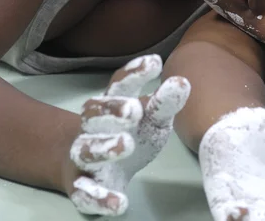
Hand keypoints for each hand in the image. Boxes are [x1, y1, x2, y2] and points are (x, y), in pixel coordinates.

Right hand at [65, 54, 190, 215]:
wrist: (89, 167)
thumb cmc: (129, 134)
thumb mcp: (152, 118)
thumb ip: (165, 103)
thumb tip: (182, 81)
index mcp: (113, 106)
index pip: (119, 84)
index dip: (134, 72)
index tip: (155, 62)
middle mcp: (93, 128)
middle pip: (93, 113)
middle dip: (112, 110)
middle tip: (134, 110)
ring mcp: (85, 157)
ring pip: (86, 150)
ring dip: (104, 147)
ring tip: (125, 144)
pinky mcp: (83, 187)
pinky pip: (85, 193)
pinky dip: (100, 198)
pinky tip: (119, 203)